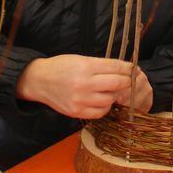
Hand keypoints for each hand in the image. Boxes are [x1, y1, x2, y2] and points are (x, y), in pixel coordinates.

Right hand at [16, 54, 147, 118]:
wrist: (38, 80)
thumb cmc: (60, 67)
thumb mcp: (80, 59)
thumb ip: (101, 65)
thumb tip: (124, 70)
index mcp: (85, 66)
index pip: (115, 67)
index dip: (128, 68)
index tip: (134, 69)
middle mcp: (83, 83)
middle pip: (117, 84)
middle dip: (126, 82)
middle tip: (128, 80)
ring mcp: (80, 100)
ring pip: (110, 100)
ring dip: (114, 95)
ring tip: (111, 90)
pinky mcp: (77, 111)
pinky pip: (100, 112)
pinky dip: (105, 107)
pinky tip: (102, 101)